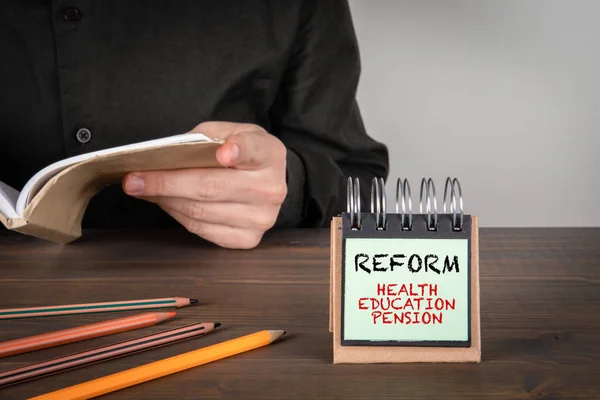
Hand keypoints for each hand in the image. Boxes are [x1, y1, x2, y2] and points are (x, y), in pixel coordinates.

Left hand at [122, 122, 286, 248]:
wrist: (269, 182)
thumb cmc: (244, 155)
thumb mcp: (233, 133)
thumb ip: (207, 138)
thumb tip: (165, 158)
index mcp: (269, 155)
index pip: (254, 150)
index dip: (239, 151)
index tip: (223, 152)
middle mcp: (271, 189)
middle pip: (211, 187)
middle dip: (166, 182)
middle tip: (133, 179)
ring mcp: (261, 218)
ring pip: (200, 212)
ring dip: (165, 200)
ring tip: (142, 189)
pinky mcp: (248, 239)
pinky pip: (202, 230)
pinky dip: (177, 215)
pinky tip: (164, 202)